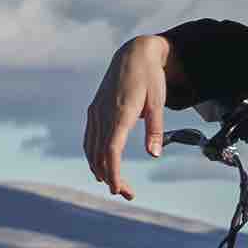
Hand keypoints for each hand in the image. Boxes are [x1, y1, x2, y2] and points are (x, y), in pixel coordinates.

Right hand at [83, 34, 180, 200]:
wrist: (134, 53)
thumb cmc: (150, 77)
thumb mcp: (158, 101)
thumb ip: (155, 128)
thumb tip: (154, 155)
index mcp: (119, 112)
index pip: (111, 150)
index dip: (113, 172)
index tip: (118, 189)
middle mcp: (103, 113)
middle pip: (100, 154)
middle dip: (111, 177)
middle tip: (127, 194)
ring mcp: (96, 111)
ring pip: (91, 149)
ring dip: (100, 170)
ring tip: (116, 186)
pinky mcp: (94, 110)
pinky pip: (89, 139)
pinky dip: (93, 156)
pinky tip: (101, 167)